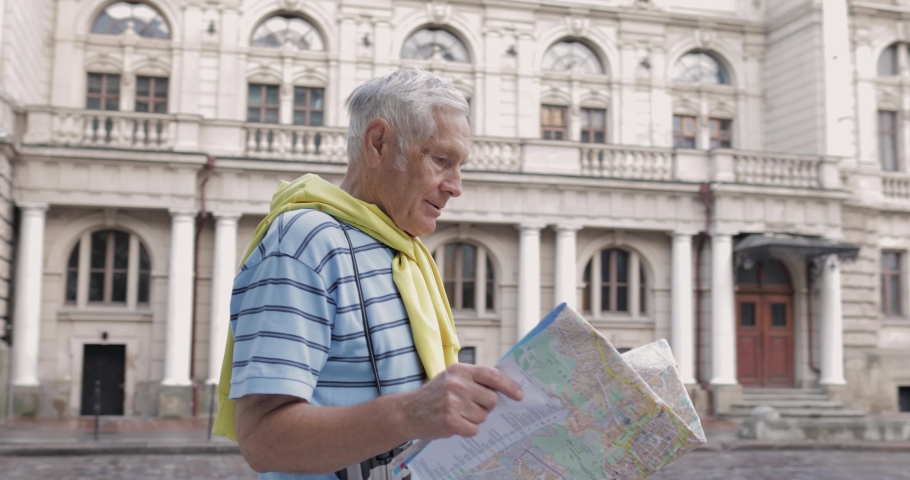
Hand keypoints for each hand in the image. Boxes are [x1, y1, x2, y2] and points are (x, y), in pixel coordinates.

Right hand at [401, 363, 522, 440]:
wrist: (406, 412)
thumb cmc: (433, 395)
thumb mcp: (451, 378)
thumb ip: (474, 380)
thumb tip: (504, 389)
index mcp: (460, 370)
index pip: (492, 376)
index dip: (509, 386)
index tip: (519, 395)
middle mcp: (457, 384)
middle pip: (492, 400)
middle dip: (485, 406)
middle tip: (470, 406)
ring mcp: (453, 403)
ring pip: (483, 416)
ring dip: (474, 418)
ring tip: (458, 414)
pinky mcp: (450, 421)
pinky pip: (474, 429)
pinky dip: (467, 429)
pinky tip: (455, 423)